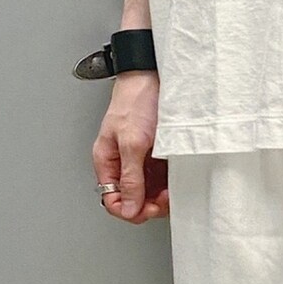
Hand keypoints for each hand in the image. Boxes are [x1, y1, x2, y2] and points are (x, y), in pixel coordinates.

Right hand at [92, 70, 168, 223]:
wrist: (153, 74)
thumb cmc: (137, 99)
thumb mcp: (133, 141)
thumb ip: (130, 177)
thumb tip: (128, 208)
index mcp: (106, 160)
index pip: (112, 199)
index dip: (130, 209)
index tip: (149, 208)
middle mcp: (121, 161)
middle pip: (131, 197)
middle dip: (148, 203)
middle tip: (164, 200)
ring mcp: (138, 156)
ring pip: (147, 189)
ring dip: (160, 193)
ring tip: (172, 188)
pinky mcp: (154, 151)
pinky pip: (159, 175)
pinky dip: (168, 180)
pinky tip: (176, 176)